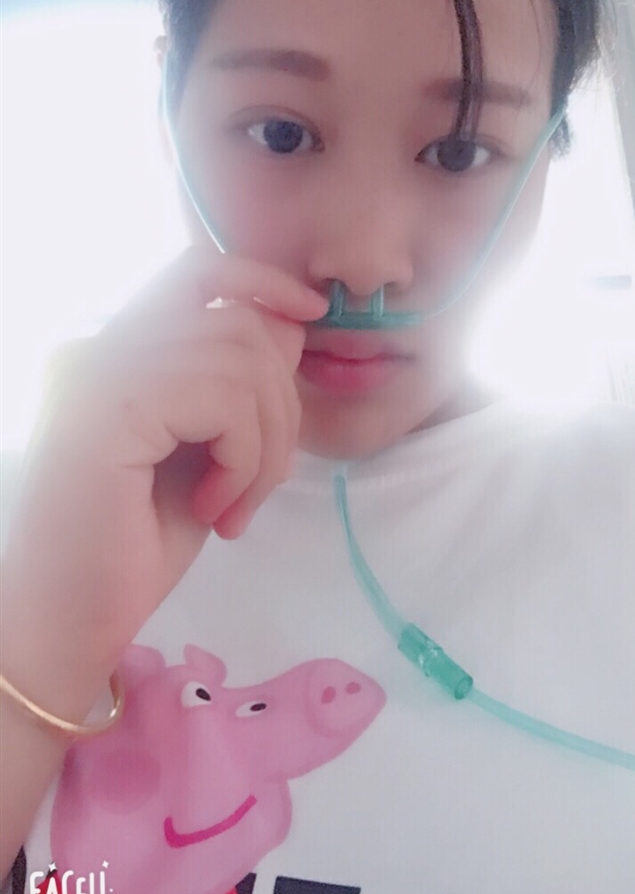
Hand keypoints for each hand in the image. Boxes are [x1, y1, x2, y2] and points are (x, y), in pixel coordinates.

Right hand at [2, 247, 326, 667]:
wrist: (66, 622)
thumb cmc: (130, 548)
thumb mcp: (205, 454)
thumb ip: (240, 389)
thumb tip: (291, 327)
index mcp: (117, 350)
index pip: (197, 271)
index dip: (263, 280)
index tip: (309, 314)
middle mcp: (101, 344)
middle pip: (240, 320)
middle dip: (280, 404)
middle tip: (259, 484)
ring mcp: (101, 369)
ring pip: (244, 357)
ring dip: (265, 444)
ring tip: (233, 505)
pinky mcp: (111, 405)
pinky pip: (226, 397)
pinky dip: (244, 459)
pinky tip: (213, 509)